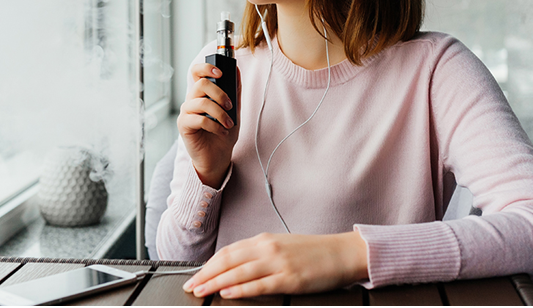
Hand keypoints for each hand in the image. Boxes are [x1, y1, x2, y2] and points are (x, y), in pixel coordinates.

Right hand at [176, 63, 241, 187]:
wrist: (218, 157)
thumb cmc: (223, 133)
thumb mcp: (234, 111)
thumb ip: (234, 92)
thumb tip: (237, 70)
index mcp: (202, 94)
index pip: (197, 71)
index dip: (206, 67)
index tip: (221, 74)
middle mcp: (192, 100)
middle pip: (201, 84)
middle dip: (220, 94)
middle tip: (230, 106)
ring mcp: (186, 112)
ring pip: (202, 102)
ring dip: (220, 114)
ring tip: (229, 124)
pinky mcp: (184, 125)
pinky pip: (199, 119)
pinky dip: (215, 126)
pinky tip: (222, 132)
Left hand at [182, 232, 368, 298]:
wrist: (341, 252)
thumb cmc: (312, 252)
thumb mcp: (281, 246)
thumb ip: (259, 254)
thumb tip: (235, 266)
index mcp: (264, 240)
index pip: (228, 252)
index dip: (208, 264)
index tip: (195, 276)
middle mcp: (267, 248)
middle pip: (228, 260)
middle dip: (206, 274)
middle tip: (190, 286)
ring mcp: (278, 263)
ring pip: (239, 272)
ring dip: (216, 282)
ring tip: (201, 291)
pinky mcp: (290, 279)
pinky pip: (259, 284)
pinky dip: (241, 288)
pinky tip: (227, 293)